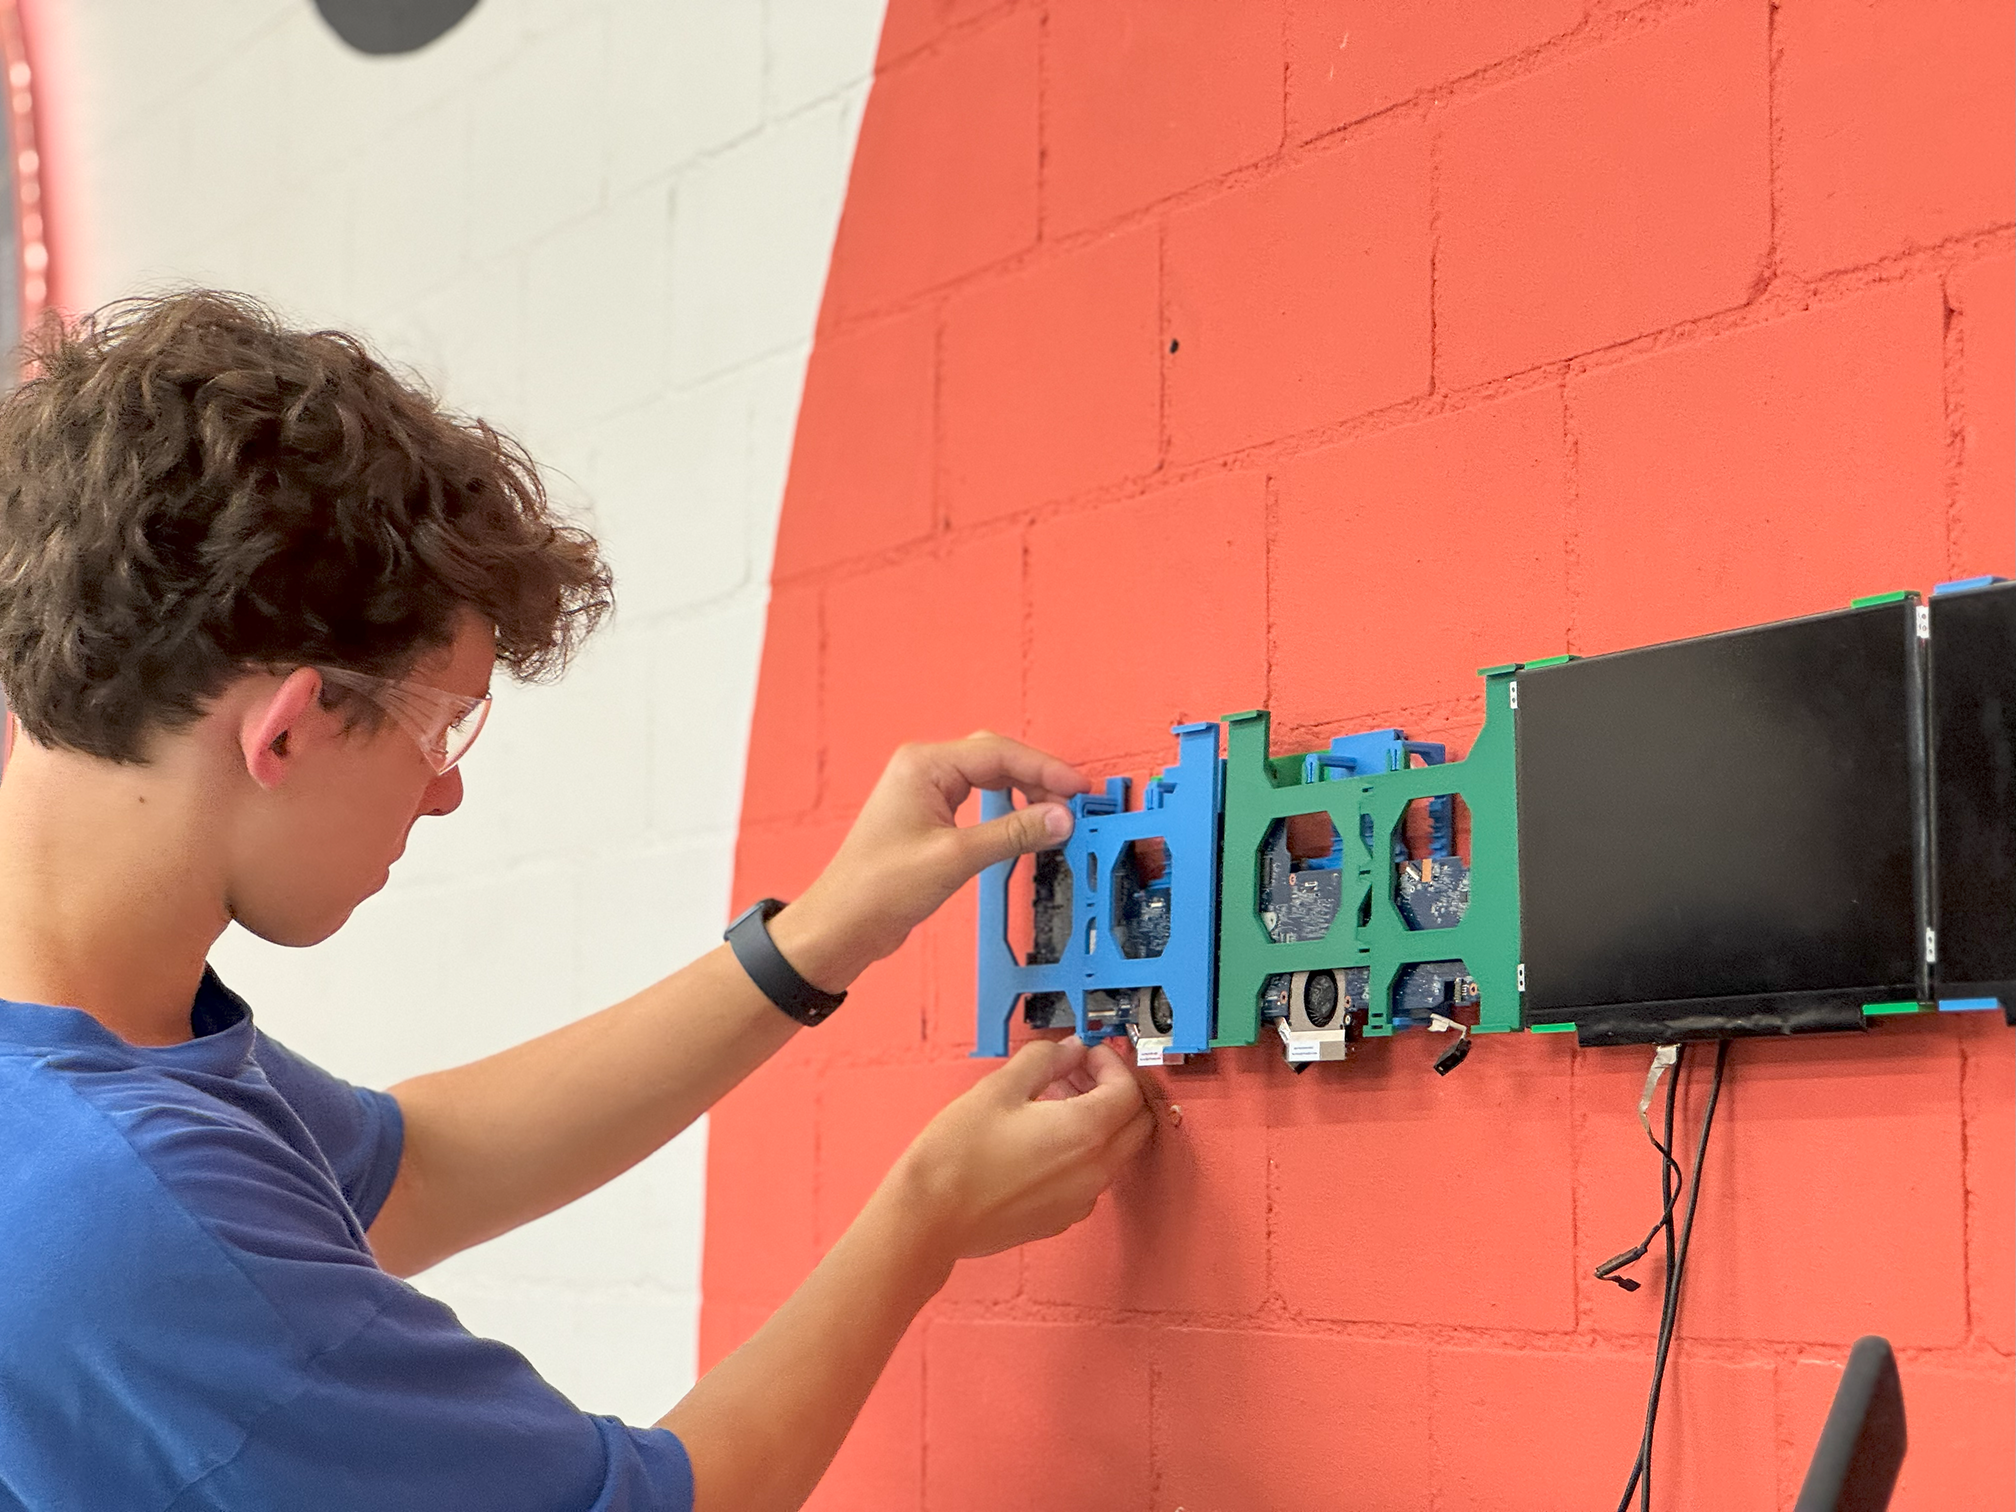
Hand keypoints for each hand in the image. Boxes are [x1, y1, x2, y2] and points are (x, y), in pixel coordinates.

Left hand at [771, 734, 1089, 989]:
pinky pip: (978, 800)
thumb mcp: (955, 858)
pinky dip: (1006, 809)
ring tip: (1055, 815)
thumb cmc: (877, 888)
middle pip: (996, 759)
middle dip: (1037, 778)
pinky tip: (1024, 824)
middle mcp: (923, 770)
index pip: (998, 753)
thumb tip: (1058, 818)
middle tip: (1073, 803)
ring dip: (1023, 793)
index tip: (1078, 789)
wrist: (842, 925)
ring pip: (989, 778)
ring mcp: (925, 793)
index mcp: (924, 765)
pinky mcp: (929, 817)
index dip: (1045, 769)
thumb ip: (1013, 834)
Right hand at [876, 1037, 1154, 1264]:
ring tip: (1054, 1099)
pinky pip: (1092, 1177)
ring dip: (1100, 1120)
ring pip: (1116, 1151)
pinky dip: (1083, 1150)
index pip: (1129, 1090)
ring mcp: (1081, 1199)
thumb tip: (1072, 1049)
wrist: (930, 1218)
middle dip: (1116, 1090)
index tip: (1087, 1053)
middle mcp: (1095, 1170)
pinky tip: (1042, 1137)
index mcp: (1086, 1132)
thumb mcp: (999, 1088)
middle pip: (1136, 1122)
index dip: (1112, 1063)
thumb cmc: (957, 1154)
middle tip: (1079, 1072)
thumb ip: (1045, 1059)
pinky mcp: (1062, 1217)